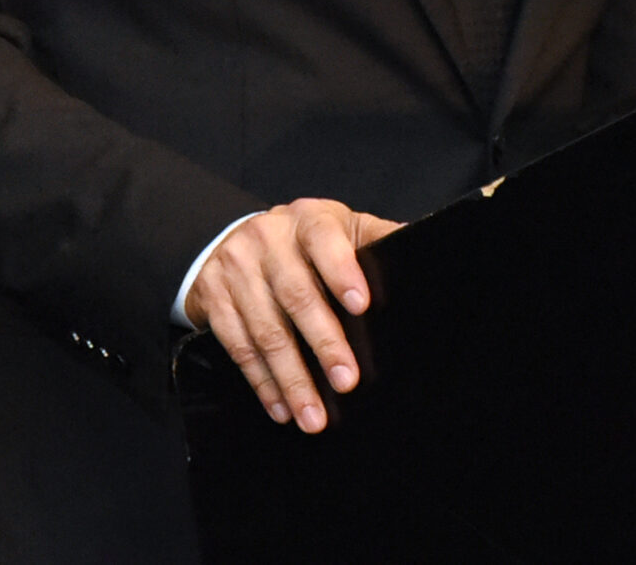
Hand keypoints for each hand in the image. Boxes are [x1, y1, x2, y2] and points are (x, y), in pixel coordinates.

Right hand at [185, 197, 401, 432]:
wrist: (232, 239)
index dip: (341, 270)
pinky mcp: (213, 298)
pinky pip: (238, 346)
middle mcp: (268, 240)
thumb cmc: (303, 243)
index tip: (362, 305)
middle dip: (323, 342)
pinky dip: (261, 382)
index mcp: (307, 220)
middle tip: (346, 380)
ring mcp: (236, 269)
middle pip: (295, 294)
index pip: (324, 239)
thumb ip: (374, 241)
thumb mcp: (339, 229)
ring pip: (265, 329)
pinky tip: (281, 408)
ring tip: (313, 414)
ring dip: (290, 377)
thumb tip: (422, 250)